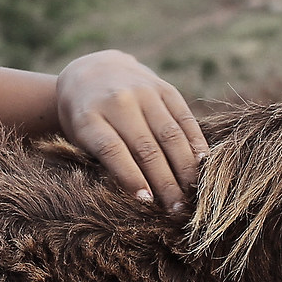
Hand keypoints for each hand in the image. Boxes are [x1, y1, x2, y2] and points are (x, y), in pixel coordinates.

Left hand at [55, 50, 207, 212]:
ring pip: (170, 136)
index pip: (113, 150)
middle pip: (146, 148)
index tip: (147, 202)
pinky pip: (185, 119)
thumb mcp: (80, 137)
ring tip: (192, 194)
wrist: (93, 70)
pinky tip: (202, 164)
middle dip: (164, 183)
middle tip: (176, 210)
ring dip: (184, 168)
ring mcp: (143, 92)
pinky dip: (195, 143)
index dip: (131, 177)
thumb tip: (139, 197)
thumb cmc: (84, 117)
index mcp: (89, 117)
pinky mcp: (165, 88)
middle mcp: (117, 102)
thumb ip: (103, 161)